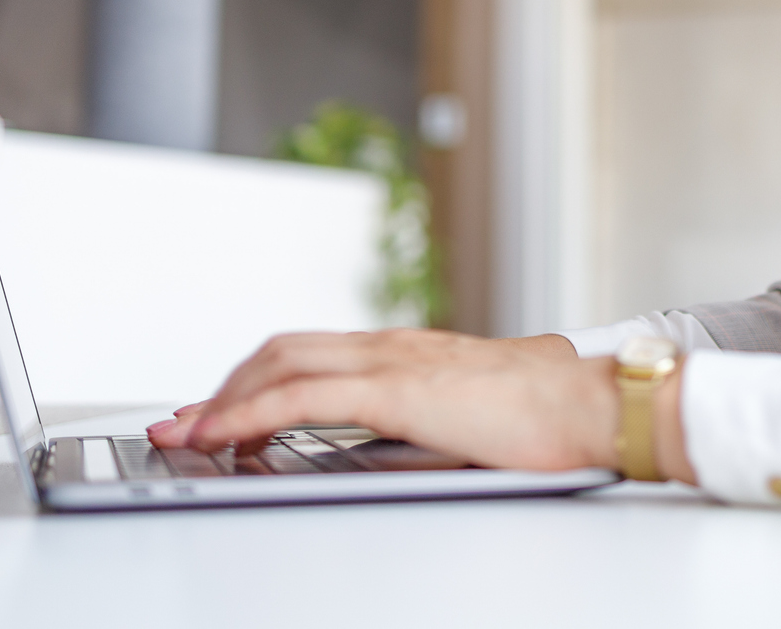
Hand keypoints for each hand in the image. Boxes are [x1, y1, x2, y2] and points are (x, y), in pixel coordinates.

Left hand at [144, 335, 575, 441]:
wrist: (594, 405)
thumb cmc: (554, 417)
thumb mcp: (479, 417)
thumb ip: (447, 418)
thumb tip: (441, 433)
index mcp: (411, 355)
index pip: (315, 352)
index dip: (258, 379)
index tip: (220, 410)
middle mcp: (394, 348)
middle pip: (284, 349)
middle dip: (227, 385)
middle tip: (186, 421)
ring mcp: (393, 362)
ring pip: (282, 363)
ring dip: (226, 396)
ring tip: (190, 431)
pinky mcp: (397, 390)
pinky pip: (304, 394)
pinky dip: (252, 412)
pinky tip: (225, 433)